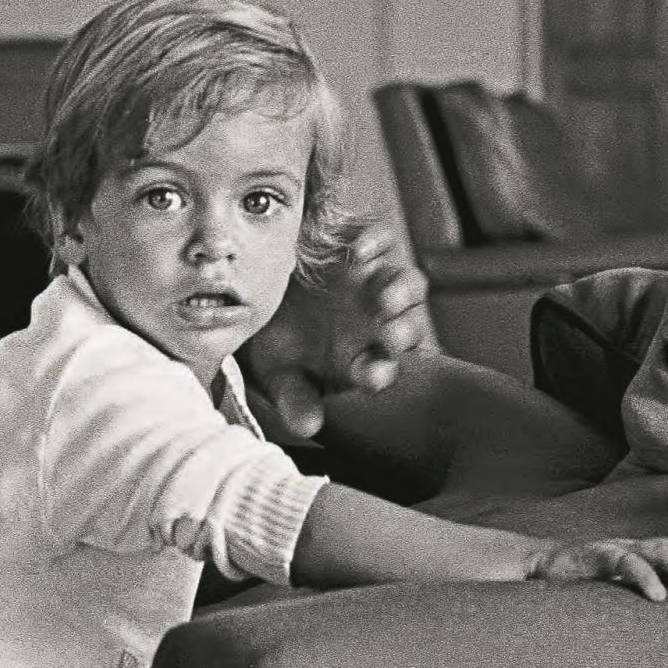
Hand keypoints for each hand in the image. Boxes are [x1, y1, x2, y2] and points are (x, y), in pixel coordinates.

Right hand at [245, 223, 432, 439]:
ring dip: (401, 291)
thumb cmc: (278, 339)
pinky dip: (376, 241)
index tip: (371, 377)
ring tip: (384, 298)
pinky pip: (382, 240)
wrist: (260, 291)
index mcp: (362, 357)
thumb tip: (307, 428)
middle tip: (390, 336)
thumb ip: (295, 398)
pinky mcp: (362, 246)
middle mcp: (378, 321)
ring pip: (408, 284)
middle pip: (407, 326)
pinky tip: (361, 251)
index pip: (381, 369)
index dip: (380, 373)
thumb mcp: (279, 372)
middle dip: (403, 332)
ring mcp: (374, 281)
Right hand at [529, 535, 667, 601]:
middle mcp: (630, 546)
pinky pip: (624, 561)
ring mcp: (613, 548)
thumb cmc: (578, 583)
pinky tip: (657, 595)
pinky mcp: (593, 555)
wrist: (535, 567)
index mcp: (639, 551)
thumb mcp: (616, 586)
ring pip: (658, 551)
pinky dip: (645, 576)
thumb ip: (639, 593)